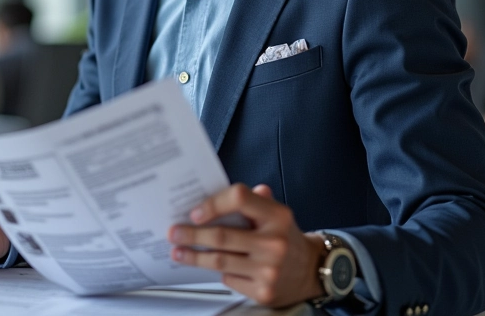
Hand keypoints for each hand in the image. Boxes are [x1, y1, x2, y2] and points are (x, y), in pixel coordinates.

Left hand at [168, 184, 325, 307]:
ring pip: (220, 261)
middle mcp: (275, 242)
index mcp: (277, 215)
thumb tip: (215, 192)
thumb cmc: (284, 235)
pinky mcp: (264, 292)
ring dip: (194, 256)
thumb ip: (251, 199)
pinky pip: (229, 280)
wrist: (310, 270)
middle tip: (174, 233)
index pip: (239, 198)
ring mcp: (270, 269)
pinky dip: (218, 273)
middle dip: (192, 234)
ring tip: (178, 252)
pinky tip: (209, 266)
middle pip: (222, 236)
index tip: (194, 212)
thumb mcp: (275, 212)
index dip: (214, 204)